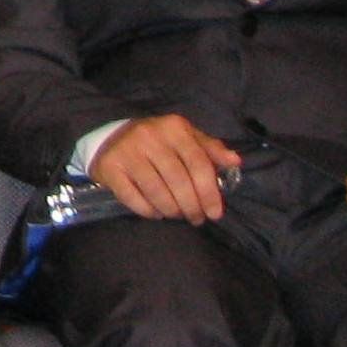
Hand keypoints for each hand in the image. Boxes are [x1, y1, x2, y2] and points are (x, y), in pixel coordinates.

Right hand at [90, 114, 242, 224]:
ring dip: (171, 211)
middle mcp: (150, 136)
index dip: (209, 192)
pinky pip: (133, 198)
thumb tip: (235, 162)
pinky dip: (148, 211)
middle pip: (179, 181)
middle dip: (191, 206)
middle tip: (196, 219)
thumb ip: (210, 149)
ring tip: (177, 215)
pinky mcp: (110, 168)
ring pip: (157, 192)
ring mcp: (128, 152)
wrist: (111, 139)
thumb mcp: (185, 138)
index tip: (215, 213)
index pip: (199, 163)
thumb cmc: (158, 142)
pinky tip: (156, 213)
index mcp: (174, 128)